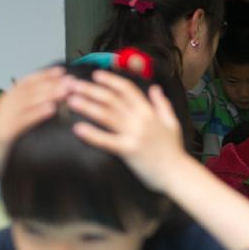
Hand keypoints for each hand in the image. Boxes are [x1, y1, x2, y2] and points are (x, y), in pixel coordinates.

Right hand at [0, 67, 70, 176]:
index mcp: (6, 102)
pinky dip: (37, 113)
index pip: (27, 83)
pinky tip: (51, 108)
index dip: (44, 75)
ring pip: (27, 101)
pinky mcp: (3, 133)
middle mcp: (4, 107)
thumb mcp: (11, 124)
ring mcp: (2, 119)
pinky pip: (22, 120)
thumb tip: (44, 103)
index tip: (62, 71)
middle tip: (70, 80)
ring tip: (64, 90)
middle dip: (51, 83)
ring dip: (48, 93)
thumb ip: (23, 112)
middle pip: (30, 89)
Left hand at [68, 69, 185, 191]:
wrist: (177, 174)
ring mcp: (134, 135)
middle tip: (73, 84)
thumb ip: (162, 104)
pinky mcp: (129, 151)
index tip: (96, 75)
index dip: (111, 80)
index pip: (127, 89)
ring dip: (88, 106)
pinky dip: (92, 134)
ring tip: (71, 100)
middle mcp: (140, 120)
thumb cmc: (174, 151)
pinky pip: (107, 141)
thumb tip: (155, 89)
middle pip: (112, 99)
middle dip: (91, 90)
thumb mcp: (172, 123)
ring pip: (107, 116)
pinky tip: (77, 129)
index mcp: (149, 112)